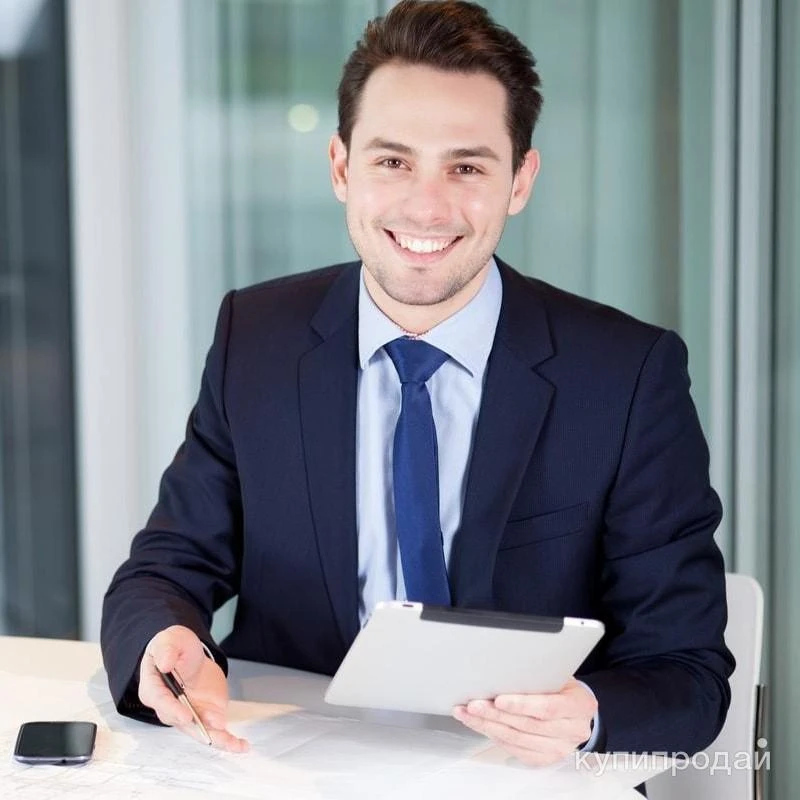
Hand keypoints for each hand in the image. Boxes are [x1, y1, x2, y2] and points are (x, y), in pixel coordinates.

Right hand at [138, 625, 248, 752]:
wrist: (190, 655)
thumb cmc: (176, 648)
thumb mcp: (172, 639)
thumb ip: (168, 649)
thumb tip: (164, 663)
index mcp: (154, 688)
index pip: (161, 701)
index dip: (173, 710)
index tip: (185, 715)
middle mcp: (169, 708)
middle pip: (181, 722)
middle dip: (198, 728)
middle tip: (214, 726)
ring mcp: (188, 715)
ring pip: (200, 731)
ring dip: (216, 738)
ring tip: (233, 742)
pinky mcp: (204, 717)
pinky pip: (215, 732)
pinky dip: (228, 740)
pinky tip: (240, 745)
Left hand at [452, 678, 595, 766]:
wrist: (577, 711)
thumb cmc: (564, 687)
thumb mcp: (559, 674)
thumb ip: (538, 675)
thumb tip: (504, 668)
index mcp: (579, 706)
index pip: (547, 708)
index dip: (521, 704)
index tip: (498, 699)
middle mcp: (572, 731)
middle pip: (528, 725)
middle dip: (495, 714)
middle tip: (473, 704)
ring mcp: (559, 749)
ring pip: (517, 739)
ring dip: (488, 726)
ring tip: (467, 713)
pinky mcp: (544, 759)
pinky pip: (514, 749)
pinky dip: (494, 736)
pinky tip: (480, 725)